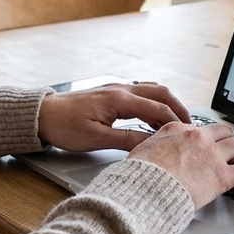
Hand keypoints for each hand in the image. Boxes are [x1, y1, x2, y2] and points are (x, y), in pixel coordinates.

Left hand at [37, 82, 191, 152]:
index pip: (157, 109)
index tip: (187, 136)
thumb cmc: (63, 126)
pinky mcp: (111, 92)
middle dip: (179, 109)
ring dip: (168, 104)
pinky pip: (142, 92)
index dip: (175, 123)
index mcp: (119, 99)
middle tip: (190, 127)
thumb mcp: (95, 139)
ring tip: (177, 123)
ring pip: (152, 90)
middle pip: (161, 93)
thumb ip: (126, 141)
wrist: (42, 115)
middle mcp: (120, 89)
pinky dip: (155, 102)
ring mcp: (116, 88)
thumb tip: (150, 145)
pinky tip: (155, 115)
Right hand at [128, 122, 233, 208]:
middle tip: (231, 149)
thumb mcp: (141, 150)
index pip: (198, 128)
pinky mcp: (221, 176)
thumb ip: (155, 146)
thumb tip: (154, 150)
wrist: (144, 189)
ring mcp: (212, 155)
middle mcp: (198, 137)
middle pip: (224, 131)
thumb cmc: (138, 175)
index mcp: (177, 129)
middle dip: (229, 139)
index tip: (208, 143)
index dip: (206, 137)